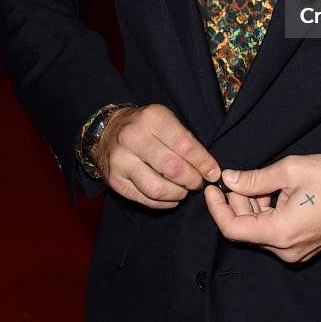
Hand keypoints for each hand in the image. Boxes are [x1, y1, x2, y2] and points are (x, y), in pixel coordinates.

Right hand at [94, 104, 220, 210]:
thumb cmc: (144, 126)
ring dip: (178, 194)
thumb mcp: (165, 120)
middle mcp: (133, 138)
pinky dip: (163, 203)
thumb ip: (186, 140)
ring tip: (184, 191)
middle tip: (199, 183)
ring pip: (157, 188)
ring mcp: (121, 161)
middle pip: (172, 168)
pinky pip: (144, 199)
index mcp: (151, 118)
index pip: (184, 144)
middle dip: (192, 180)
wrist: (107, 131)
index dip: (203, 162)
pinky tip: (171, 198)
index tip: (214, 173)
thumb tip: (209, 168)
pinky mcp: (115, 181)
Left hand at [204, 154, 320, 261]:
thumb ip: (255, 178)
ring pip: (261, 232)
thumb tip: (229, 179)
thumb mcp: (290, 169)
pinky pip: (276, 234)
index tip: (211, 188)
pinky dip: (268, 214)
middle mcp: (286, 250)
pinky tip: (274, 193)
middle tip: (238, 177)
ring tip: (261, 182)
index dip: (217, 208)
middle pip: (246, 230)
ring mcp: (297, 252)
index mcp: (280, 232)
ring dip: (253, 208)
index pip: (233, 229)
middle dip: (237, 203)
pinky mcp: (305, 247)